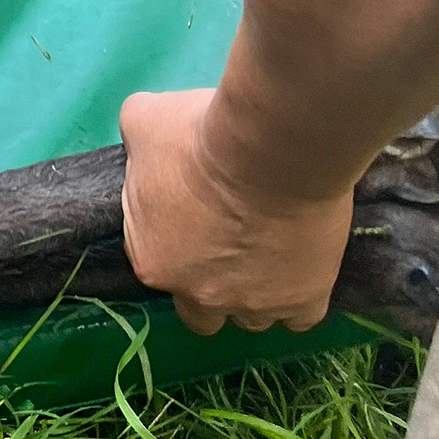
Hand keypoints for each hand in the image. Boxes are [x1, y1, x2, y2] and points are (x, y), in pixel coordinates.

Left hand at [120, 88, 352, 335]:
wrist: (274, 149)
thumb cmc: (201, 138)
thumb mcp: (143, 121)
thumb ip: (135, 139)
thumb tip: (140, 133)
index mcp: (152, 263)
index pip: (157, 261)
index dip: (176, 237)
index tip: (196, 211)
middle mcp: (199, 296)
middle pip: (200, 309)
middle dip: (209, 283)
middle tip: (230, 240)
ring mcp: (253, 304)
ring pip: (252, 317)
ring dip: (256, 292)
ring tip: (271, 252)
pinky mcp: (303, 300)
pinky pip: (300, 317)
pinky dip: (300, 298)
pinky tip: (302, 268)